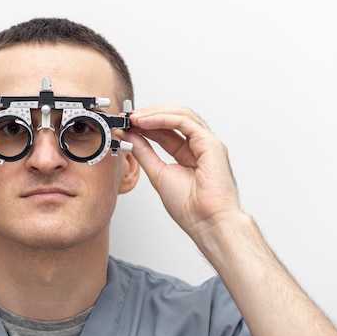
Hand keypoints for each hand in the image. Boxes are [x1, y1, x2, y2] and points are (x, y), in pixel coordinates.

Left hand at [122, 106, 242, 243]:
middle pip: (173, 119)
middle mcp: (199, 146)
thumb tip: (129, 136)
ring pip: (180, 115)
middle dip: (148, 115)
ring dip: (154, 114)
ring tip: (133, 118)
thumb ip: (144, 153)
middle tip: (127, 117)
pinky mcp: (211, 143)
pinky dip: (163, 118)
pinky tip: (145, 121)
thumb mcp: (157, 173)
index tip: (125, 123)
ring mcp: (207, 143)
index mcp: (188, 154)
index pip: (165, 131)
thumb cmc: (190, 207)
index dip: (144, 124)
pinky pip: (185, 121)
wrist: (206, 222)